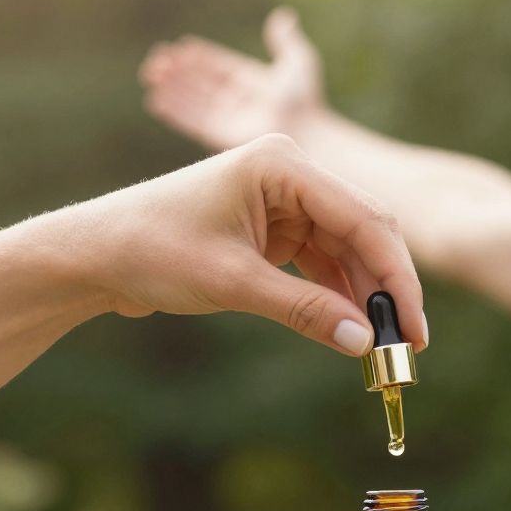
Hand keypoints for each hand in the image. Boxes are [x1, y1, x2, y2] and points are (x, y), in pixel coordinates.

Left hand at [52, 134, 424, 354]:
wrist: (96, 254)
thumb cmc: (152, 249)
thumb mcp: (234, 283)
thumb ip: (305, 311)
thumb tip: (363, 344)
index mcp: (282, 163)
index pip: (364, 218)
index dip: (397, 277)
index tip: (413, 329)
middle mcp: (290, 173)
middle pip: (364, 231)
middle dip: (388, 289)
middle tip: (408, 346)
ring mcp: (284, 200)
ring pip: (347, 250)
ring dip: (366, 297)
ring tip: (383, 348)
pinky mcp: (274, 228)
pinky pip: (322, 263)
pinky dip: (339, 296)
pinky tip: (353, 331)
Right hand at [139, 8, 325, 154]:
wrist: (305, 135)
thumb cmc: (305, 101)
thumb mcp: (297, 62)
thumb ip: (287, 40)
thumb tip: (283, 15)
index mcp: (250, 83)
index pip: (218, 68)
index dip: (200, 59)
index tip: (182, 48)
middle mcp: (236, 102)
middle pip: (200, 84)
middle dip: (178, 72)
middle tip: (156, 59)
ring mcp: (227, 120)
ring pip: (192, 101)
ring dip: (171, 88)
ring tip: (149, 75)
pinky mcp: (220, 137)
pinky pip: (191, 122)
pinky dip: (173, 111)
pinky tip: (156, 100)